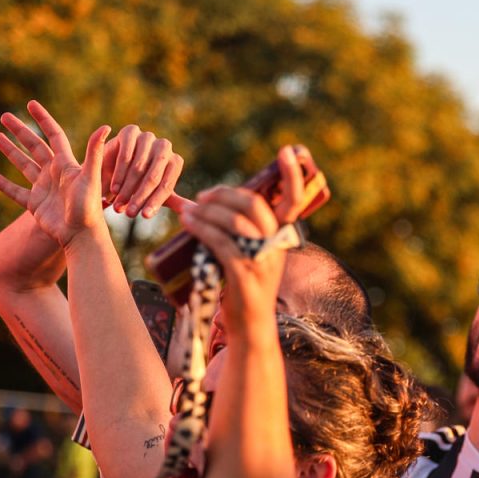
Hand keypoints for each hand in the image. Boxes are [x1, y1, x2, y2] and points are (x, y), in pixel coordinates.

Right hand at [0, 101, 109, 248]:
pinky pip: (15, 191)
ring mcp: (44, 189)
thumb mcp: (91, 177)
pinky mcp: (35, 205)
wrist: (82, 236)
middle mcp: (55, 174)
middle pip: (35, 146)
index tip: (31, 104)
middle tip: (4, 116)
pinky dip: (2, 183)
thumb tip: (107, 127)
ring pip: (23, 165)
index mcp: (67, 165)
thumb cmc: (89, 207)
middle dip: (20, 131)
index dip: (43, 119)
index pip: (54, 136)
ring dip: (10, 151)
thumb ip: (95, 153)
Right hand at [102, 124, 186, 218]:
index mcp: (175, 161)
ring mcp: (148, 137)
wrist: (116, 164)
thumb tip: (195, 211)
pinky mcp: (130, 131)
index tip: (144, 216)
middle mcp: (165, 147)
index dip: (155, 202)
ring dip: (127, 189)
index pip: (166, 185)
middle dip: (140, 198)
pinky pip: (125, 156)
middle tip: (130, 214)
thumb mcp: (158, 193)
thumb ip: (177, 202)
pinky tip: (114, 189)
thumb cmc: (141, 182)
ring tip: (119, 205)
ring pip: (138, 168)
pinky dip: (119, 174)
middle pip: (153, 177)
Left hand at [178, 146, 308, 331]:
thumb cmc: (240, 287)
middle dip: (224, 194)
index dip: (293, 175)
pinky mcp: (244, 275)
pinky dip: (203, 228)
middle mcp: (275, 246)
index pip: (294, 201)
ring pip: (236, 222)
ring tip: (188, 213)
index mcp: (280, 237)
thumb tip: (184, 203)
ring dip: (207, 211)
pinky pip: (222, 242)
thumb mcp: (241, 253)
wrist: (250, 326)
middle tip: (203, 197)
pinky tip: (189, 223)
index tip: (287, 151)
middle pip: (254, 204)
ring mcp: (262, 261)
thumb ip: (223, 228)